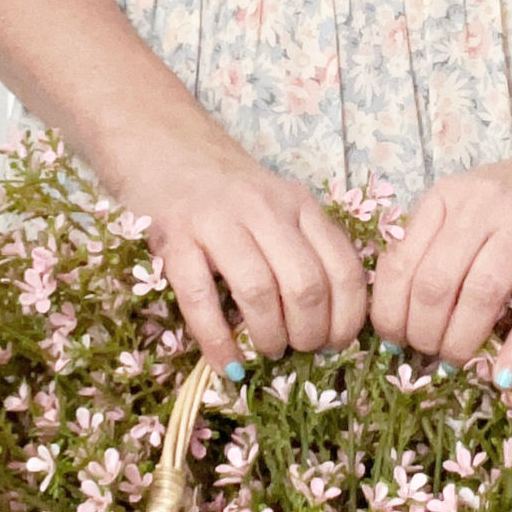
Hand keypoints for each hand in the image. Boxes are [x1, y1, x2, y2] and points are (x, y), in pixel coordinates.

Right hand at [96, 117, 368, 376]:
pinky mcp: (175, 237)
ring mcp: (217, 221)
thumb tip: (330, 329)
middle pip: (306, 285)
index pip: (344, 269)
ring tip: (268, 351)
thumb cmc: (229, 195)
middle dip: (310, 334)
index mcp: (301, 206)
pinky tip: (228, 364)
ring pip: (260, 291)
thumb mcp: (280, 210)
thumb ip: (306, 252)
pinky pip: (201, 300)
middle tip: (300, 351)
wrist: (164, 147)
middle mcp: (265, 209)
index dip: (347, 318)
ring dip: (269, 336)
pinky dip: (218, 341)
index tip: (337, 344)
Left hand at [369, 118, 511, 388]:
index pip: (400, 264)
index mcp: (444, 197)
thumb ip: (430, 252)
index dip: (390, 313)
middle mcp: (481, 204)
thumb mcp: (460, 212)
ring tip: (458, 362)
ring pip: (481, 293)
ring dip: (462, 341)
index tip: (393, 342)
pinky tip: (507, 375)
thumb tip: (398, 326)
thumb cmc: (510, 203)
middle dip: (424, 333)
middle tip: (430, 355)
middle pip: (436, 284)